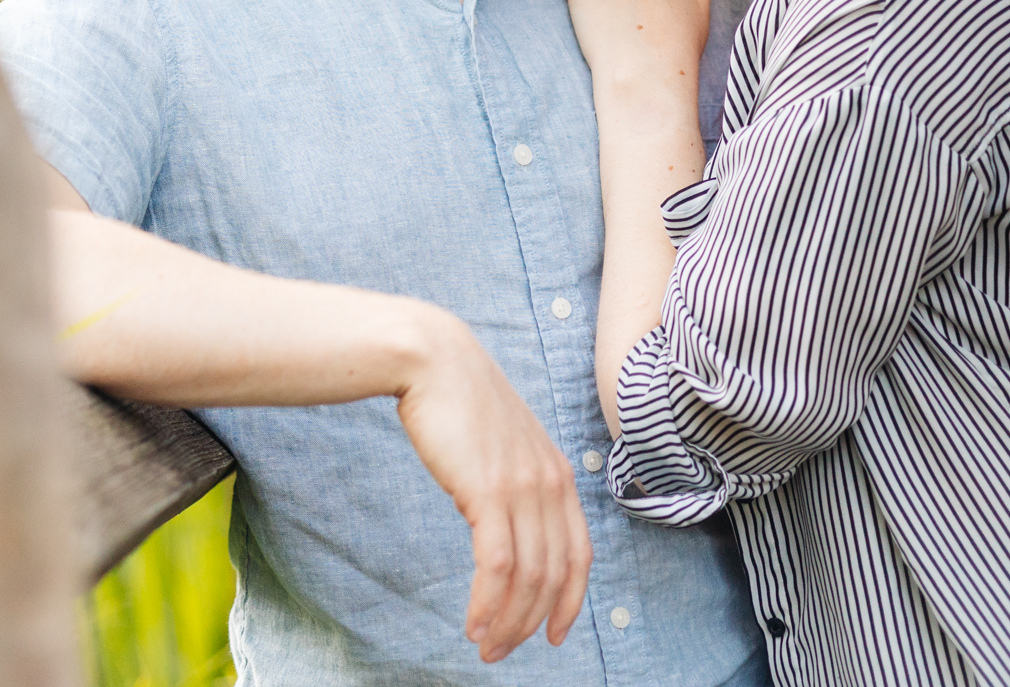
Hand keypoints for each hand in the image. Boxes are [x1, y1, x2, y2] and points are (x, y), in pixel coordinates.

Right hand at [396, 309, 591, 661]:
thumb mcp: (500, 440)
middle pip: (555, 575)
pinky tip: (473, 621)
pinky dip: (489, 603)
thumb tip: (500, 514)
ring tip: (484, 646)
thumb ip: (512, 475)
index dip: (570, 601)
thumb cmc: (455, 396)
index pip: (579, 553)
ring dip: (508, 621)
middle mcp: (550, 483)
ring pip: (528, 578)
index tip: (552, 632)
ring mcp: (523, 487)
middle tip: (503, 652)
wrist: (429, 357)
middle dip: (531, 622)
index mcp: (558, 473)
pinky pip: (497, 567)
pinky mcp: (488, 491)